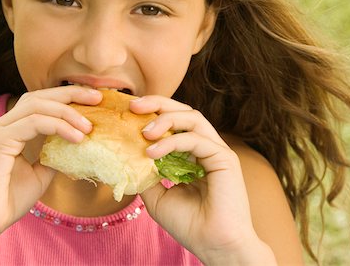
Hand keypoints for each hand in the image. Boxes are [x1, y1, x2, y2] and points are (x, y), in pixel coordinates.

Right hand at [0, 87, 101, 237]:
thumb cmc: (7, 201)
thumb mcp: (39, 174)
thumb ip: (53, 156)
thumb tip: (75, 145)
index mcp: (10, 130)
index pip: (39, 103)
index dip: (66, 98)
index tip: (93, 102)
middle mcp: (2, 125)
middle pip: (38, 97)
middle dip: (70, 94)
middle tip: (97, 98)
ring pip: (37, 106)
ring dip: (67, 113)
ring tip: (89, 127)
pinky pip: (33, 123)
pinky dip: (58, 126)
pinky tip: (76, 138)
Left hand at [131, 96, 273, 263]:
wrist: (213, 245)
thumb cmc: (189, 224)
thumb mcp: (156, 196)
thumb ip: (144, 174)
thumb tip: (125, 157)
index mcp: (191, 155)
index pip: (173, 124)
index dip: (152, 114)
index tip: (128, 112)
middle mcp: (205, 148)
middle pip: (184, 112)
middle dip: (158, 104)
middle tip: (133, 105)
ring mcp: (216, 151)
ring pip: (193, 117)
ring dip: (165, 119)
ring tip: (144, 131)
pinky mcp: (224, 157)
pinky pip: (196, 139)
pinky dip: (172, 141)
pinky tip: (153, 152)